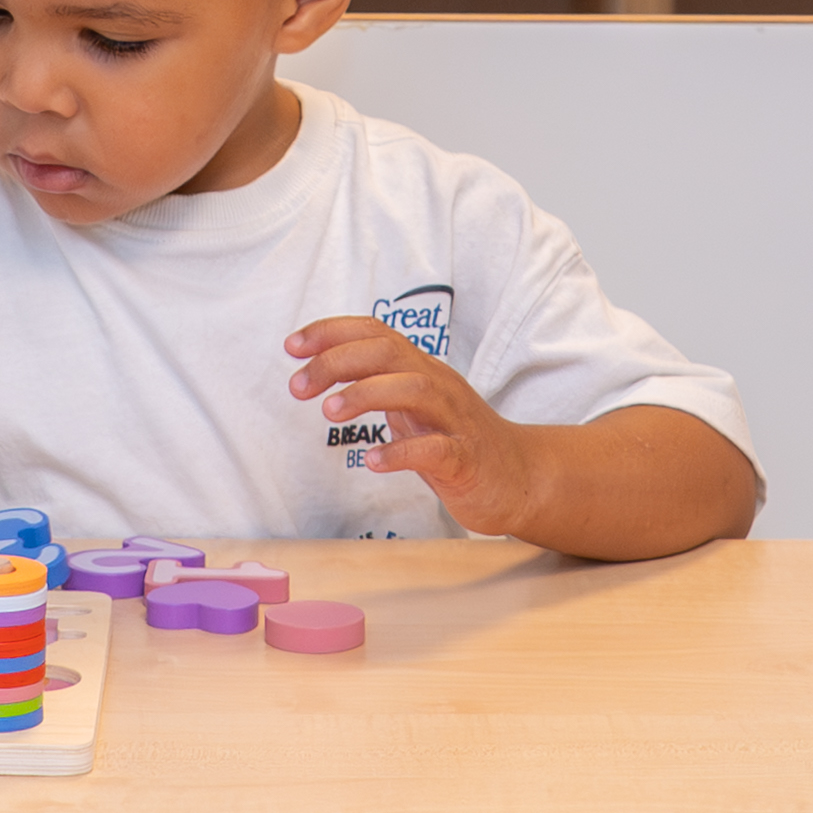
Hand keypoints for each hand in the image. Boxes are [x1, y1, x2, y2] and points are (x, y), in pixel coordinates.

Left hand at [289, 315, 536, 532]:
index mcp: (422, 371)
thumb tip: (326, 371)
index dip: (332, 332)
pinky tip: (373, 461)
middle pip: (389, 352)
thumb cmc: (458, 443)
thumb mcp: (413, 408)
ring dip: (366, 394)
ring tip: (330, 412)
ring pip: (413, 388)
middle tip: (298, 386)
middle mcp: (439, 386)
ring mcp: (455, 421)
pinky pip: (435, 448)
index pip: (376, 334)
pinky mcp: (466, 459)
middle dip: (338, 361)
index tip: (292, 345)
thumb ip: (377, 385)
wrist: (520, 479)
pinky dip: (400, 452)